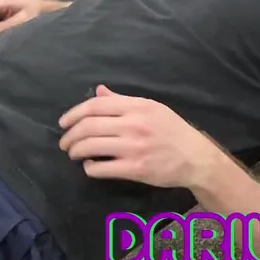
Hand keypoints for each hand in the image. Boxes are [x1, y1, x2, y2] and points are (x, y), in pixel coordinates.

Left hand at [59, 85, 215, 188]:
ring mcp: (134, 147)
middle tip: (64, 143)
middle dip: (70, 135)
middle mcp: (134, 124)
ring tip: (74, 153)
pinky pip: (101, 168)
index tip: (64, 123)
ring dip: (76, 151)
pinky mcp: (135, 168)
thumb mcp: (151, 108)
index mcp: (137, 106)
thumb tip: (98, 91)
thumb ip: (122, 101)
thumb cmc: (172, 131)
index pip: (95, 106)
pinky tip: (90, 166)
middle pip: (88, 126)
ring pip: (91, 147)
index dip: (73, 114)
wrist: (196, 157)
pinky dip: (89, 168)